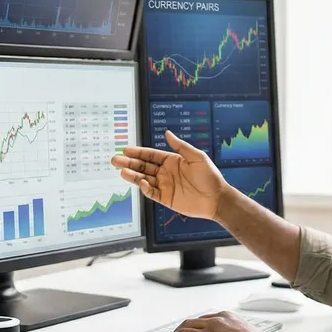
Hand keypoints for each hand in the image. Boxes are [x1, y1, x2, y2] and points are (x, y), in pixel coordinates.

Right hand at [111, 130, 227, 218]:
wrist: (216, 198)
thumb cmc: (209, 176)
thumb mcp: (196, 156)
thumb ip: (180, 146)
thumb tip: (167, 133)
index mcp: (172, 161)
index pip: (150, 155)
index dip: (138, 152)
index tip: (125, 149)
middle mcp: (166, 173)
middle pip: (143, 166)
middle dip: (129, 162)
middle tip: (115, 159)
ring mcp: (165, 186)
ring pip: (144, 179)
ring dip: (132, 175)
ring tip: (121, 170)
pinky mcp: (166, 199)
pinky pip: (151, 193)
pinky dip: (144, 188)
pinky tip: (140, 182)